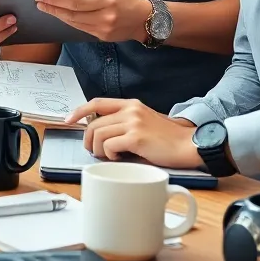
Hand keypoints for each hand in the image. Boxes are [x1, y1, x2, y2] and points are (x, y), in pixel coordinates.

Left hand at [34, 0, 151, 42]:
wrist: (142, 19)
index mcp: (108, 1)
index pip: (76, 1)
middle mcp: (105, 17)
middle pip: (71, 14)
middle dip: (51, 7)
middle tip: (38, 0)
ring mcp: (102, 29)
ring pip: (73, 22)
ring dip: (56, 14)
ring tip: (44, 6)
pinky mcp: (100, 37)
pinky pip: (79, 28)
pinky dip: (67, 20)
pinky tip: (58, 14)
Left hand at [63, 98, 199, 168]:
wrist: (190, 145)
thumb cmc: (168, 140)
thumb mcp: (144, 122)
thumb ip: (125, 123)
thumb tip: (102, 133)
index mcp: (131, 104)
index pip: (97, 102)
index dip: (79, 111)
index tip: (68, 120)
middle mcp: (130, 110)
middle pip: (93, 123)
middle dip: (88, 140)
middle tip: (94, 151)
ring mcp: (133, 122)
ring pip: (98, 134)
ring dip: (98, 150)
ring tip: (109, 156)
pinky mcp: (136, 137)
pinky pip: (109, 146)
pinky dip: (109, 155)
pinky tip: (118, 158)